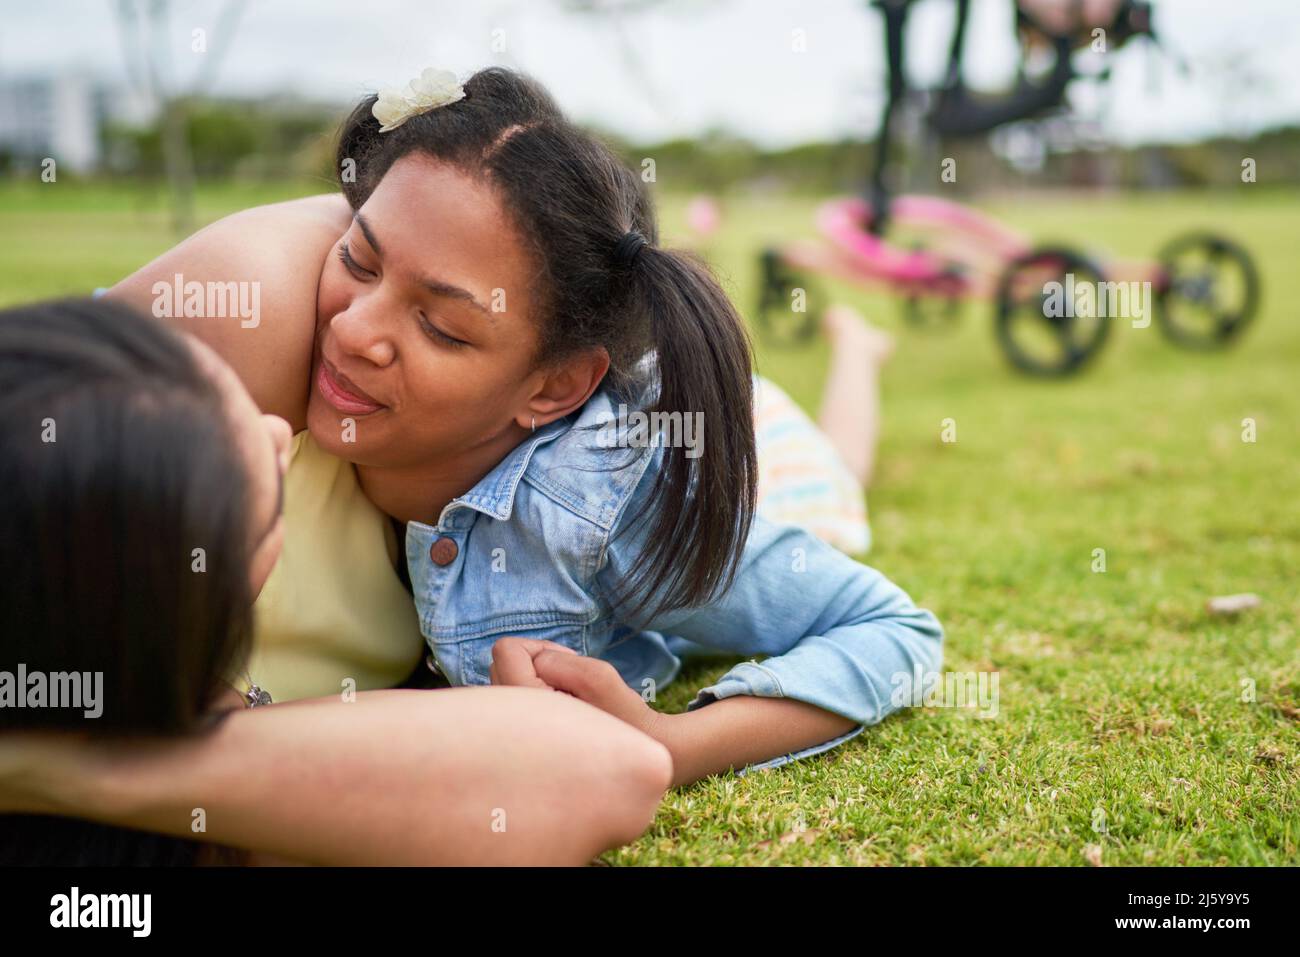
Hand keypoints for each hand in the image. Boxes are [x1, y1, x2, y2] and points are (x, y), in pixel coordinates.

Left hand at [489, 638, 665, 739]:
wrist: (637, 753)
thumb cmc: (620, 715)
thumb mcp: (597, 676)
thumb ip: (557, 660)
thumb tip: (535, 662)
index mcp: (525, 709)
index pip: (506, 650)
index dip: (539, 648)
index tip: (568, 668)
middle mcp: (509, 723)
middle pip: (500, 661)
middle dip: (534, 661)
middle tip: (569, 682)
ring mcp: (510, 731)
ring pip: (505, 677)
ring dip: (534, 676)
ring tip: (566, 697)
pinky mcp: (517, 735)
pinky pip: (513, 695)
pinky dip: (533, 692)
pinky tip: (558, 710)